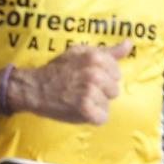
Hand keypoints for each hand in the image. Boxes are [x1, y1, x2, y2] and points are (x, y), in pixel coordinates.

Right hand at [10, 41, 128, 124]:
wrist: (34, 87)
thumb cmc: (58, 70)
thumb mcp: (80, 53)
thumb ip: (107, 51)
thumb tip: (129, 44)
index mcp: (95, 57)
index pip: (116, 74)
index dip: (104, 78)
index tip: (87, 78)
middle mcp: (94, 72)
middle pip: (114, 91)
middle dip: (100, 93)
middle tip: (80, 90)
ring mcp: (89, 90)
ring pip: (107, 105)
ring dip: (94, 106)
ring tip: (77, 100)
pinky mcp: (84, 107)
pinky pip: (101, 118)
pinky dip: (92, 118)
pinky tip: (80, 111)